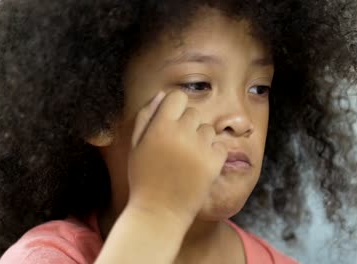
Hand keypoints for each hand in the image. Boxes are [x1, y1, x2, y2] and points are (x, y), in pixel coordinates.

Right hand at [127, 90, 227, 223]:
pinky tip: (199, 167)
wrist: (159, 213)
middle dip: (187, 125)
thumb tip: (161, 95)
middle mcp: (181, 133)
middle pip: (193, 112)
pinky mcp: (214, 163)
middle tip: (176, 147)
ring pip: (208, 129)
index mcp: (159, 126)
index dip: (175, 107)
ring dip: (201, 139)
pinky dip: (213, 154)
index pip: (177, 97)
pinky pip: (220, 146)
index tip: (171, 122)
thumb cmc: (144, 178)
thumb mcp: (136, 146)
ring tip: (187, 160)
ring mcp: (200, 148)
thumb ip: (145, 117)